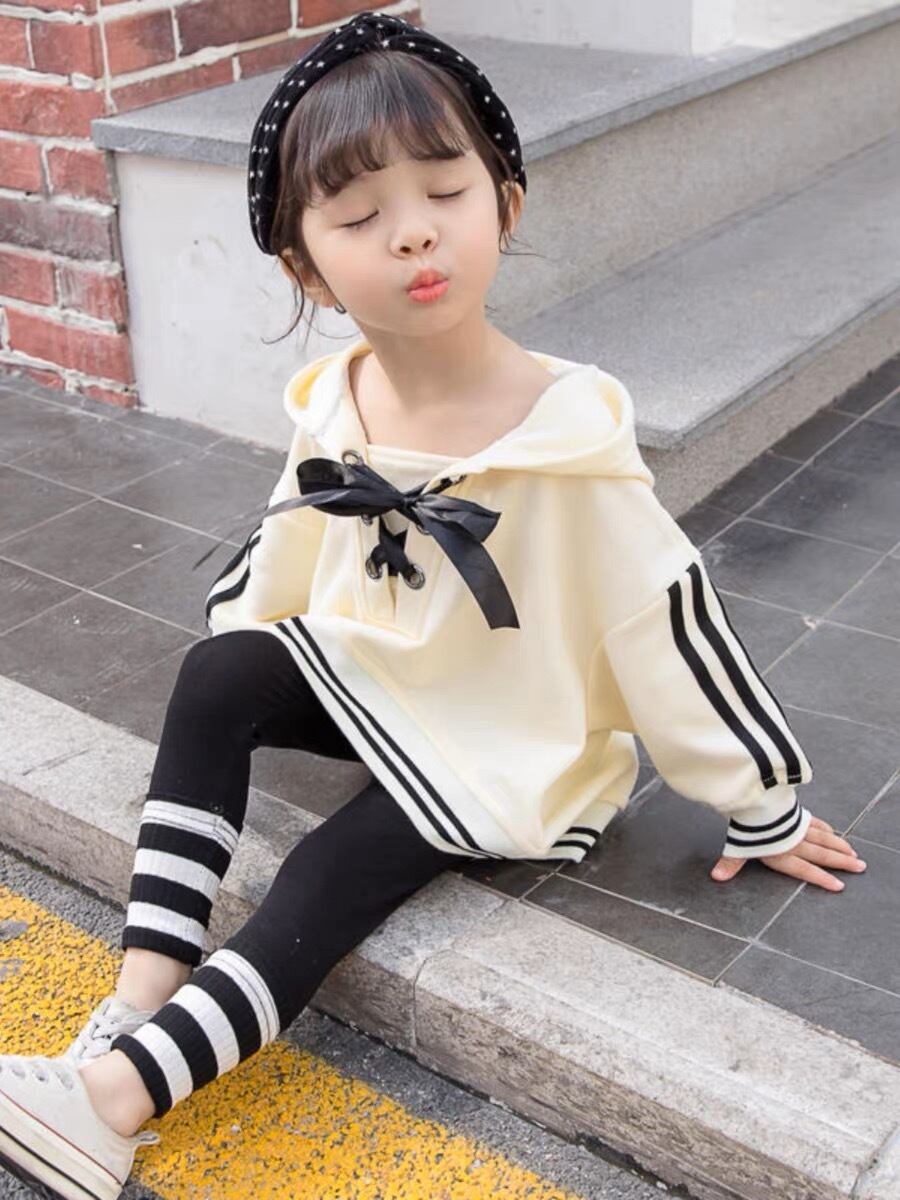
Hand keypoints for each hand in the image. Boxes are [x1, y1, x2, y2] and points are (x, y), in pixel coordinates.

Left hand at [710, 814, 866, 891]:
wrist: (758, 799)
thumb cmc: (749, 827)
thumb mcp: (738, 847)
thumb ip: (731, 864)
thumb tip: (717, 877)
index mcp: (782, 854)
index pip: (805, 870)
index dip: (821, 878)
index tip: (839, 885)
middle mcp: (795, 842)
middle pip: (822, 854)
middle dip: (840, 862)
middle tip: (860, 866)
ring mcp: (799, 827)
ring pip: (825, 838)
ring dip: (839, 846)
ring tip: (853, 852)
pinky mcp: (797, 813)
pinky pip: (816, 823)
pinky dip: (826, 828)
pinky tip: (834, 831)